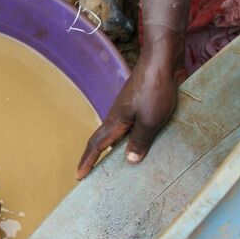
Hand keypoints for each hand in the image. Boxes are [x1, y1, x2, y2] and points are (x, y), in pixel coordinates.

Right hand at [76, 51, 177, 178]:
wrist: (160, 62)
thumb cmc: (154, 91)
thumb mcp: (150, 120)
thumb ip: (140, 140)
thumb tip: (129, 160)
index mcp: (116, 121)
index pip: (97, 145)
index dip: (87, 161)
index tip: (79, 176)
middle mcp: (117, 116)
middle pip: (103, 140)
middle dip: (96, 157)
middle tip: (93, 173)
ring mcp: (127, 108)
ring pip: (117, 133)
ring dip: (115, 148)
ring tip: (119, 164)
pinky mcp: (138, 103)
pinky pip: (130, 125)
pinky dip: (129, 138)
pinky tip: (140, 141)